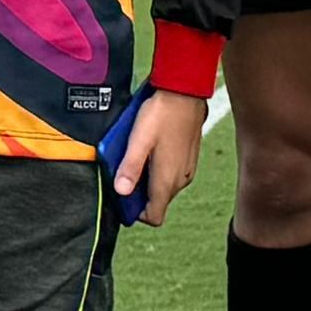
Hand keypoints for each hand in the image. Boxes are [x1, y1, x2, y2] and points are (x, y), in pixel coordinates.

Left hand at [115, 91, 208, 223]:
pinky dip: (158, 170)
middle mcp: (180, 181)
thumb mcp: (138, 140)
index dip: (136, 213)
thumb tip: (121, 192)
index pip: (154, 217)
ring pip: (164, 188)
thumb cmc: (162, 114)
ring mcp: (187, 170)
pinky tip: (150, 149)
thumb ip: (130, 168)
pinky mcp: (188, 160)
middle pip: (157, 202)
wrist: (186, 93)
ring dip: (148, 180)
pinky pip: (171, 175)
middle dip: (139, 194)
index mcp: (167, 181)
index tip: (123, 196)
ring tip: (136, 156)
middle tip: (124, 171)